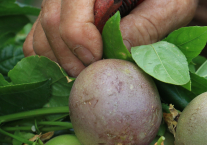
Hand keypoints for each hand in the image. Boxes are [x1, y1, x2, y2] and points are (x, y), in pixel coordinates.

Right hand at [23, 0, 196, 76]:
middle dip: (72, 59)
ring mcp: (58, 2)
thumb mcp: (170, 7)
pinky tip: (75, 68)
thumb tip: (119, 52)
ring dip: (61, 63)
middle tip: (94, 75)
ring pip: (40, 36)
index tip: (99, 61)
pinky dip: (51, 61)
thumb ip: (147, 27)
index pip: (71, 12)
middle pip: (51, 24)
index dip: (80, 42)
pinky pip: (36, 42)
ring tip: (88, 73)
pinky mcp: (54, 16)